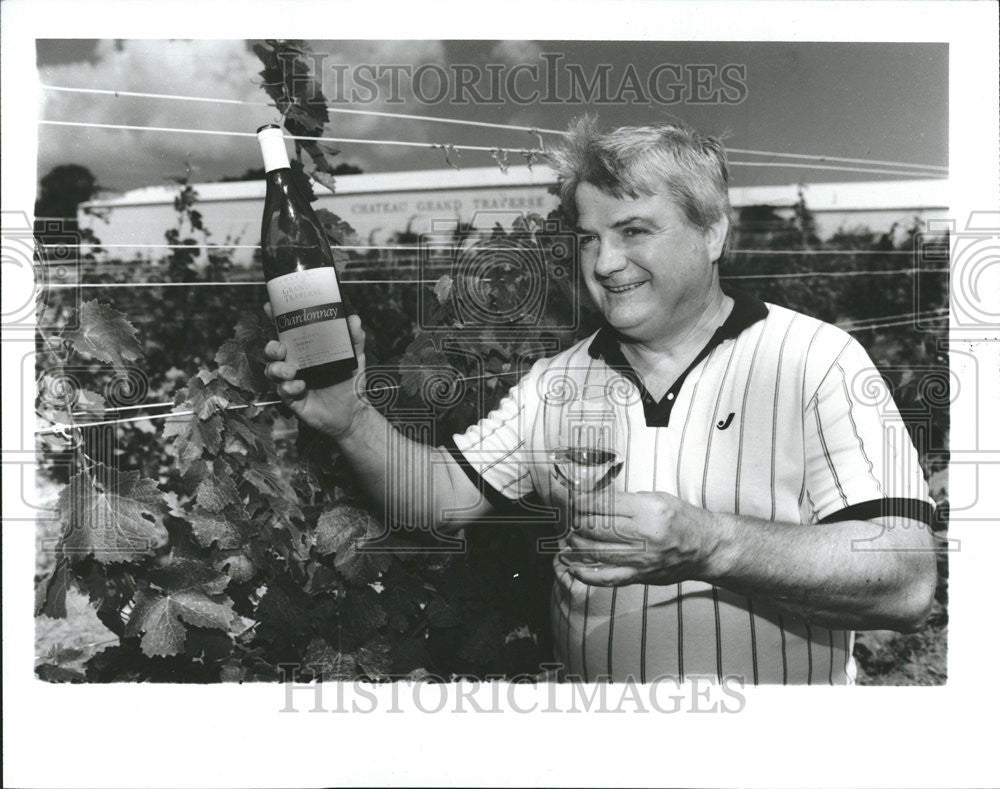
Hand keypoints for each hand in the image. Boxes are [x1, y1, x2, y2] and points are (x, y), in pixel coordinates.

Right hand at [262, 302, 368, 439]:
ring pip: (272, 370)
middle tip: (280, 347)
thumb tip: (354, 319)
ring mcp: (292, 381)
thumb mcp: (355, 357)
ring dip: (277, 368)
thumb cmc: (350, 382)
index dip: (276, 319)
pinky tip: (301, 385)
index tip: (270, 308)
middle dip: (271, 347)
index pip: (287, 332)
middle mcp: (295, 363)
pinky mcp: (293, 399)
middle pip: (273, 351)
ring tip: (292, 370)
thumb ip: (355, 338)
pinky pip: (283, 391)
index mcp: (306, 350)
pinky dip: (289, 387)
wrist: (353, 412)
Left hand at [561, 490, 720, 586]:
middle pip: (598, 528)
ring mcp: (641, 558)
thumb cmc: (683, 519)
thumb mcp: (658, 498)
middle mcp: (644, 535)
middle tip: (570, 518)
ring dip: (577, 544)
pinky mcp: (640, 575)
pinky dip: (587, 574)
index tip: (572, 500)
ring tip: (570, 536)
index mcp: (649, 510)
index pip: (605, 505)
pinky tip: (573, 567)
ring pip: (598, 551)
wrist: (706, 548)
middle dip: (577, 522)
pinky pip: (608, 578)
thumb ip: (627, 500)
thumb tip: (595, 500)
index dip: (583, 502)